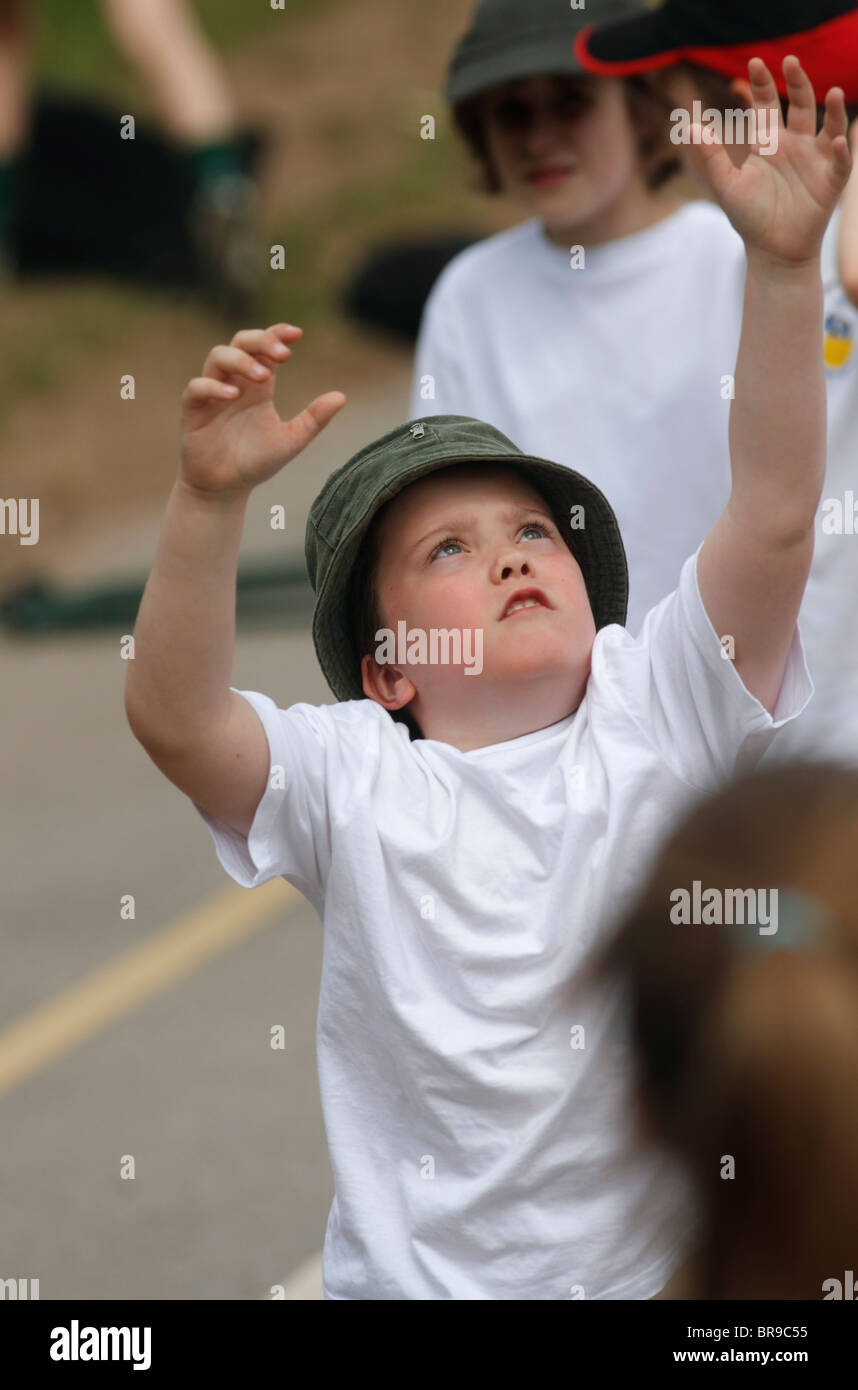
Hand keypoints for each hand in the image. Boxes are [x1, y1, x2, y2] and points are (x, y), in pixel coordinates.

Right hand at [179, 323, 345, 497]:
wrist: (225, 489)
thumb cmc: (255, 462)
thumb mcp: (291, 440)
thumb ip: (314, 419)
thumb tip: (342, 397)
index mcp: (258, 387)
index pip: (265, 348)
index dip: (277, 334)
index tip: (296, 334)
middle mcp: (234, 383)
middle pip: (241, 342)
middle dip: (261, 340)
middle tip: (283, 354)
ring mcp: (212, 394)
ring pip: (218, 357)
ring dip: (241, 361)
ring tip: (264, 377)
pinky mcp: (193, 411)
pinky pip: (196, 387)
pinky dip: (213, 386)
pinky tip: (232, 394)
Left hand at [685, 55, 851, 265]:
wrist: (772, 253)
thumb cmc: (750, 218)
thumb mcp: (727, 185)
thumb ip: (712, 156)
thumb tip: (690, 127)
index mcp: (769, 143)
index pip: (767, 105)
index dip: (762, 84)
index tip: (755, 62)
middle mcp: (795, 145)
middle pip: (801, 105)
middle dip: (798, 82)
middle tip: (791, 61)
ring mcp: (815, 160)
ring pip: (830, 126)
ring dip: (835, 109)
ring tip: (835, 93)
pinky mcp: (830, 181)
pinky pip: (840, 162)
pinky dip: (842, 151)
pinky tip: (838, 142)